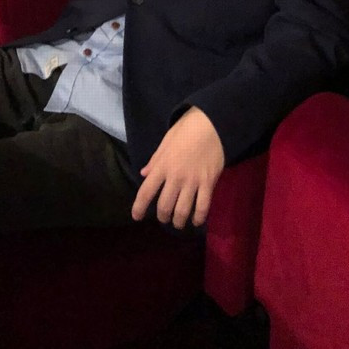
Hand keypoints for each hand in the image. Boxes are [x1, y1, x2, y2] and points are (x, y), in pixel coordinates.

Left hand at [131, 107, 224, 228]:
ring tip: (178, 223)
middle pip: (164, 205)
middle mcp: (175, 177)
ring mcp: (192, 182)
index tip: (136, 217)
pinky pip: (202, 207)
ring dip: (178, 221)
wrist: (211, 125)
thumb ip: (155, 160)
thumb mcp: (166, 142)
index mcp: (162, 166)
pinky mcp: (208, 184)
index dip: (139, 207)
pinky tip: (196, 221)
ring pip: (182, 211)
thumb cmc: (186, 130)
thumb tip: (144, 175)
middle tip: (164, 218)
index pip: (146, 191)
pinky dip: (198, 218)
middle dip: (162, 216)